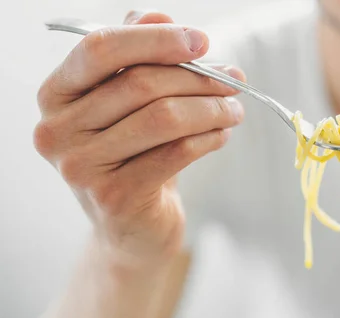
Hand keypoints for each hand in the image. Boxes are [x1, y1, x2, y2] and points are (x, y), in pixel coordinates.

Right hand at [34, 11, 244, 267]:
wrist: (131, 225)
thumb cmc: (133, 155)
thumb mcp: (129, 104)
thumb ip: (136, 56)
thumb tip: (159, 17)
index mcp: (55, 95)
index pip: (100, 49)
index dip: (156, 40)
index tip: (203, 41)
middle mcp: (56, 130)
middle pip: (140, 84)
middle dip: (198, 78)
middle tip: (234, 81)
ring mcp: (81, 167)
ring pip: (163, 118)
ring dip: (212, 109)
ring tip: (234, 110)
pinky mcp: (114, 196)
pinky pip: (176, 153)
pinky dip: (209, 138)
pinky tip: (222, 134)